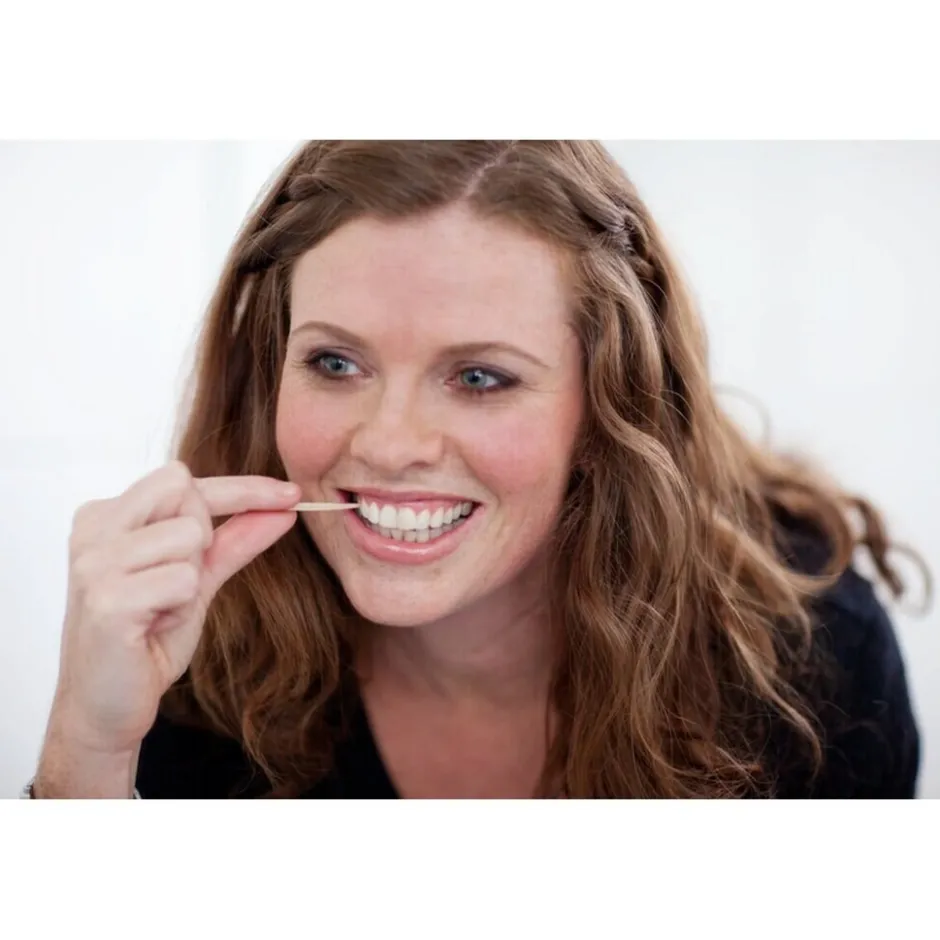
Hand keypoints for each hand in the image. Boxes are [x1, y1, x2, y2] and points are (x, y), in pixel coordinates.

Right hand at [45, 461, 300, 760]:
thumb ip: (236, 540)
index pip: (183, 478)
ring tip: (162, 607)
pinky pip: (183, 579)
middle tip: (179, 581)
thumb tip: (284, 508)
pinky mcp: (107, 600)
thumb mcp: (198, 579)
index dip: (243, 487)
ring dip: (191, 579)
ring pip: (189, 536)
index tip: (291, 495)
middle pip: (183, 490)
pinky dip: (182, 606)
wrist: (107, 706)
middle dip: (202, 535)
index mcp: (107, 516)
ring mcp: (95, 563)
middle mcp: (94, 530)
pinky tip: (154, 626)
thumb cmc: (146, 639)